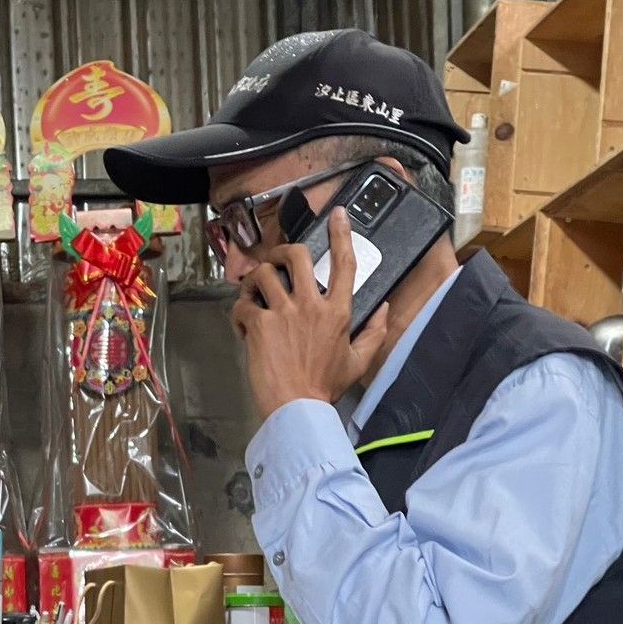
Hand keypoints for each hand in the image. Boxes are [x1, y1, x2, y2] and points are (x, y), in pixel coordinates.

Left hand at [229, 206, 389, 418]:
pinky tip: (243, 322)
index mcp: (338, 312)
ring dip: (255, 279)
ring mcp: (284, 313)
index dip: (342, 234)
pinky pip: (244, 304)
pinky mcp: (260, 324)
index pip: (345, 264)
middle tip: (277, 259)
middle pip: (297, 256)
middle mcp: (311, 305)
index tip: (337, 215)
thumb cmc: (326, 387)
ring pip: (265, 273)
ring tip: (253, 292)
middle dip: (283, 250)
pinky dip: (240, 310)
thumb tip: (382, 308)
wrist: (297, 408)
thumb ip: (374, 332)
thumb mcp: (358, 362)